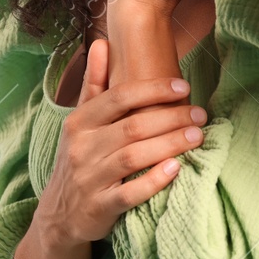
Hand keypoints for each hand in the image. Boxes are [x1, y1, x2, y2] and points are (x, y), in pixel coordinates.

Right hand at [34, 38, 208, 246]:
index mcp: (79, 123)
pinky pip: (129, 194)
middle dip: (170, 118)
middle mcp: (82, 148)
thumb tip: (101, 42)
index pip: (118, 97)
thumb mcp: (79, 122)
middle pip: (132, 126)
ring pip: (133, 157)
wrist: (58, 215)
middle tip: (200, 114)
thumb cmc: (78, 160)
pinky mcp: (99, 207)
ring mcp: (89, 179)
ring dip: (169, 145)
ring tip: (197, 137)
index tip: (184, 86)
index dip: (152, 89)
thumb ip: (93, 84)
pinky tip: (176, 169)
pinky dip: (153, 181)